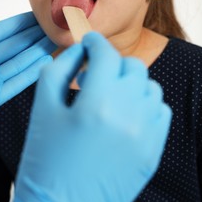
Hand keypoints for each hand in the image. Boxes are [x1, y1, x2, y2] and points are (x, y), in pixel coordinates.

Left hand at [0, 12, 55, 171]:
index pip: (1, 31)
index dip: (20, 23)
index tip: (38, 15)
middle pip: (14, 46)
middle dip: (34, 36)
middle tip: (55, 27)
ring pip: (19, 63)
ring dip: (37, 52)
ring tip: (56, 41)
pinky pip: (15, 85)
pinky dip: (31, 74)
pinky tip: (45, 62)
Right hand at [13, 32, 170, 201]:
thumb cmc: (44, 160)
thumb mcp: (42, 109)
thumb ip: (58, 70)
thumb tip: (78, 50)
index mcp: (96, 104)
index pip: (104, 54)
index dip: (95, 42)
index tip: (89, 41)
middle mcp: (128, 116)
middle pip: (131, 66)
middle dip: (112, 62)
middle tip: (94, 71)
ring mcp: (146, 135)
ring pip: (149, 87)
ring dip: (129, 82)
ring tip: (109, 93)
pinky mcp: (152, 151)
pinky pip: (159, 111)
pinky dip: (144, 103)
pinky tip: (124, 112)